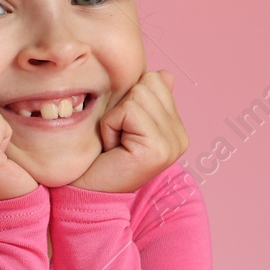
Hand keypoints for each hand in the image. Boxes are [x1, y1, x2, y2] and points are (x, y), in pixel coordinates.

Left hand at [69, 69, 188, 193]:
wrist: (89, 196)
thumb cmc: (101, 159)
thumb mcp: (124, 124)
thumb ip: (145, 100)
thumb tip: (165, 73)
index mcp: (176, 128)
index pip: (156, 79)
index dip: (128, 98)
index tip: (123, 130)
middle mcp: (180, 136)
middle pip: (149, 82)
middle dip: (123, 105)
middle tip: (118, 137)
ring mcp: (173, 143)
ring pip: (138, 93)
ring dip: (115, 116)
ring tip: (116, 143)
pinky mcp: (159, 148)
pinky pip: (128, 110)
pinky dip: (111, 126)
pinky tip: (113, 148)